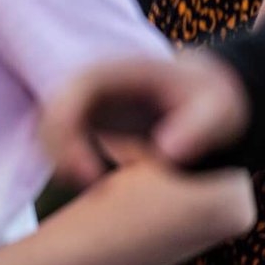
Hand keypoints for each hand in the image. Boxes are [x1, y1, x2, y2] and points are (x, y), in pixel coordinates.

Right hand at [41, 51, 249, 184]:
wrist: (205, 97)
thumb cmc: (211, 101)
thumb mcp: (218, 111)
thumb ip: (198, 129)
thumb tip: (167, 154)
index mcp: (109, 74)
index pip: (67, 102)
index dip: (68, 140)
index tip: (92, 177)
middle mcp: (85, 87)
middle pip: (47, 121)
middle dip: (60, 158)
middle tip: (93, 189)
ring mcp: (80, 105)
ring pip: (46, 136)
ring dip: (62, 166)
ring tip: (98, 189)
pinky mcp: (82, 123)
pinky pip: (58, 146)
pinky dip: (70, 168)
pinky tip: (100, 185)